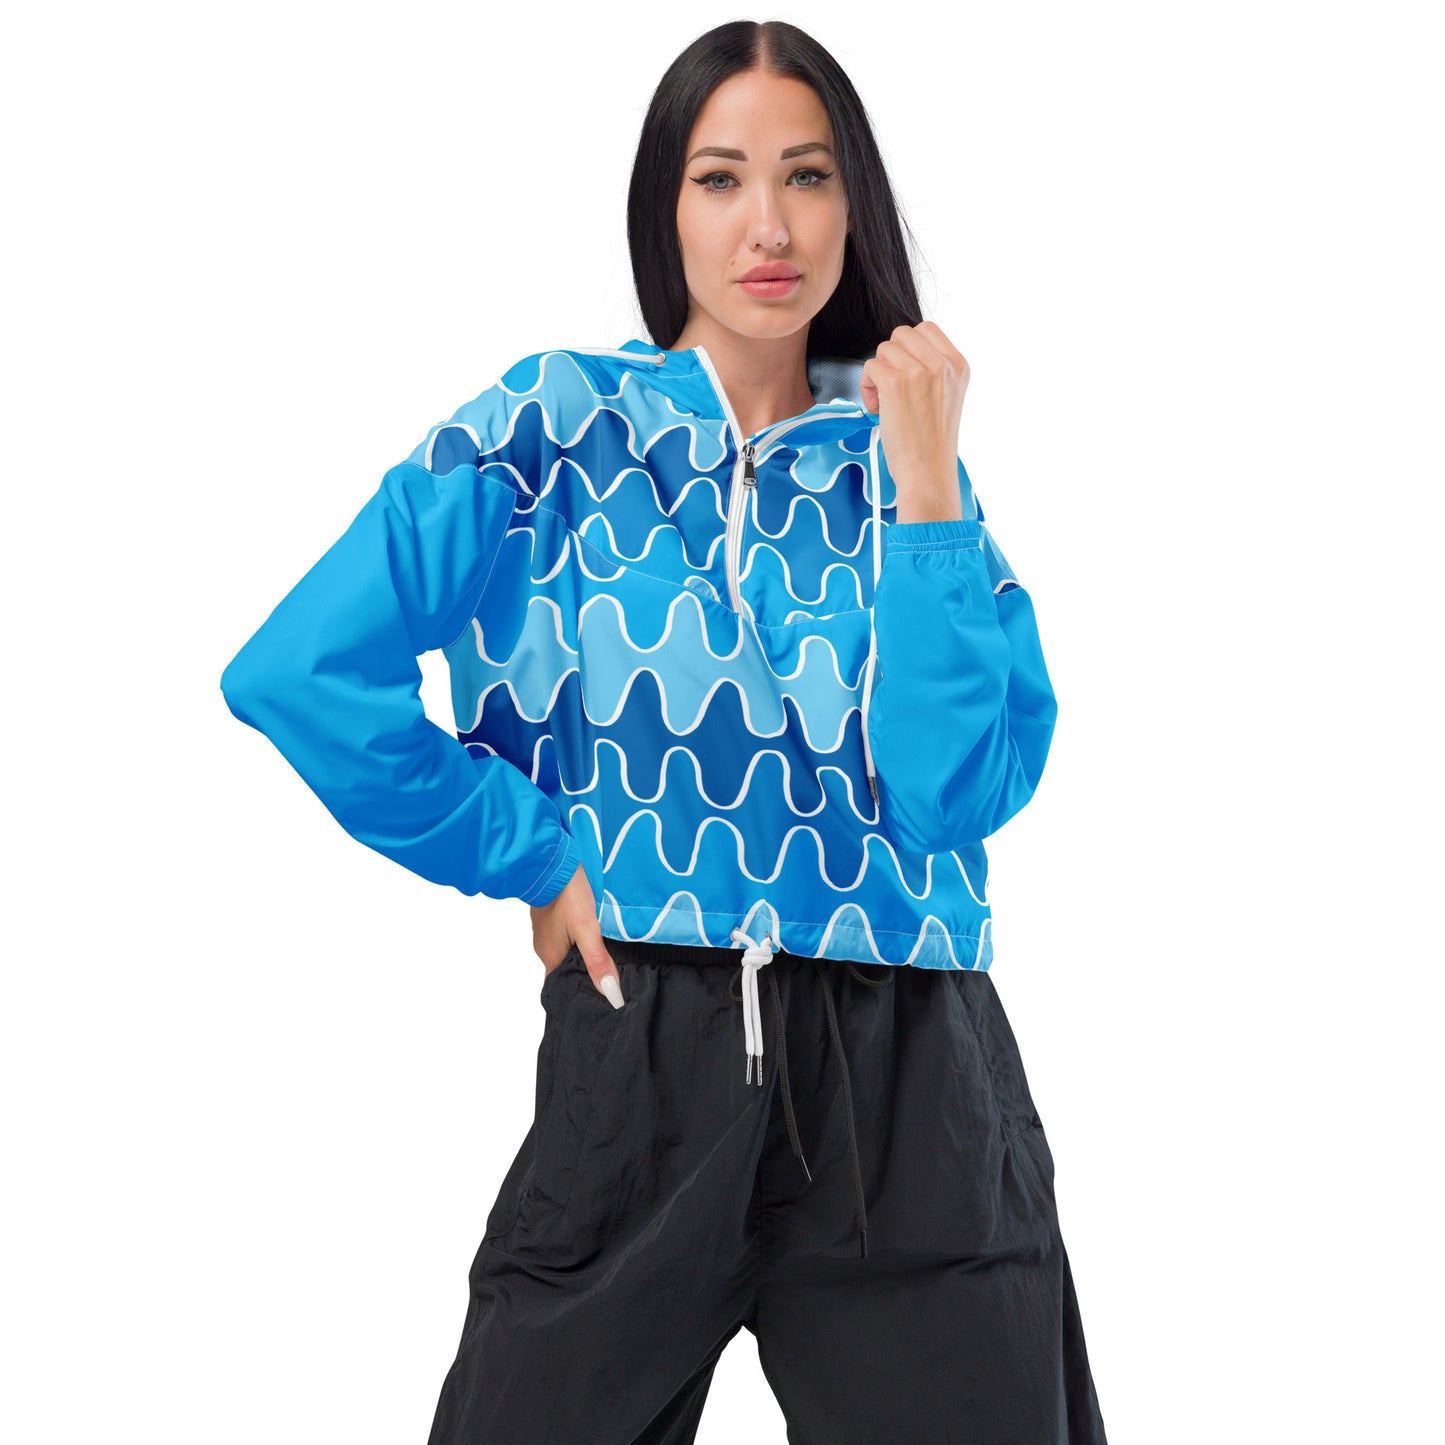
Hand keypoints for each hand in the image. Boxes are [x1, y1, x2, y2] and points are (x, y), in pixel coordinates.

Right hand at [530, 863, 625, 1008]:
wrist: (551, 860)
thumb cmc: (567, 894)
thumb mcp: (587, 929)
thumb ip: (598, 961)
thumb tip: (611, 994)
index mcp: (550, 957)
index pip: (563, 986)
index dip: (580, 990)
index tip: (600, 994)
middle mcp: (544, 947)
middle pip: (566, 968)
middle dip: (584, 971)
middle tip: (609, 972)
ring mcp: (545, 930)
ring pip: (565, 949)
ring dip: (582, 951)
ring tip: (604, 950)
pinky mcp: (549, 915)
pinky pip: (563, 933)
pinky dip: (576, 936)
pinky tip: (591, 929)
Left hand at [858, 322, 969, 522]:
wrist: (928, 473)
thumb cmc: (932, 444)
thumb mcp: (946, 397)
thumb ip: (932, 370)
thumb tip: (900, 352)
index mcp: (959, 365)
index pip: (926, 329)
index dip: (908, 349)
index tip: (907, 375)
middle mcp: (942, 364)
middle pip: (902, 335)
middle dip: (891, 359)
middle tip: (892, 390)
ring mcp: (920, 372)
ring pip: (883, 350)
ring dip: (877, 375)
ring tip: (885, 403)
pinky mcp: (896, 384)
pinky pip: (870, 367)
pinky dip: (867, 387)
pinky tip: (878, 409)